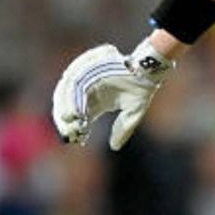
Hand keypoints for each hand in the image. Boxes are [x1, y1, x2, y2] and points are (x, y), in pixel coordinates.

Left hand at [51, 38, 173, 149]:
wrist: (148, 68)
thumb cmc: (142, 87)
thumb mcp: (133, 112)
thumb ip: (124, 128)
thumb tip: (114, 146)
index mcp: (96, 100)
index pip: (78, 115)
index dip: (75, 128)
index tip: (78, 139)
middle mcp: (88, 89)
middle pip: (67, 106)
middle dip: (66, 121)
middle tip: (69, 133)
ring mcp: (87, 77)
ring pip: (67, 94)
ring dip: (66, 109)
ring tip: (70, 122)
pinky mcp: (88, 68)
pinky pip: (74, 84)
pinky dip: (72, 98)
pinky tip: (74, 111)